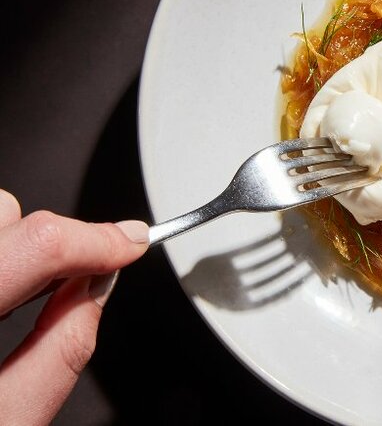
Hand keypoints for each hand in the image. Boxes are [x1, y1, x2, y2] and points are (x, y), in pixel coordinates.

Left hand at [0, 188, 148, 425]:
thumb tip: (98, 287)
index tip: (130, 243)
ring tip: (13, 294)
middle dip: (49, 244)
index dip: (98, 239)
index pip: (36, 244)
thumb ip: (60, 350)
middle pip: (2, 214)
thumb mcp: (9, 421)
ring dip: (12, 242)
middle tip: (65, 286)